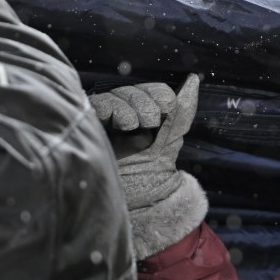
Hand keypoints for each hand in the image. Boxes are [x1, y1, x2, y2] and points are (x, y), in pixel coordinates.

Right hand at [90, 74, 207, 259]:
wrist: (135, 200)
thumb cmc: (151, 172)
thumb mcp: (171, 139)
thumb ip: (182, 111)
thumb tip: (193, 79)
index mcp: (143, 112)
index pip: (154, 90)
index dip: (162, 98)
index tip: (165, 116)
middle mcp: (121, 111)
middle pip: (135, 91)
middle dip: (148, 106)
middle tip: (148, 126)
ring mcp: (102, 119)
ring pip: (117, 96)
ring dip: (131, 110)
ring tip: (131, 128)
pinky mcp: (86, 126)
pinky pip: (98, 105)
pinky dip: (112, 109)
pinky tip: (119, 123)